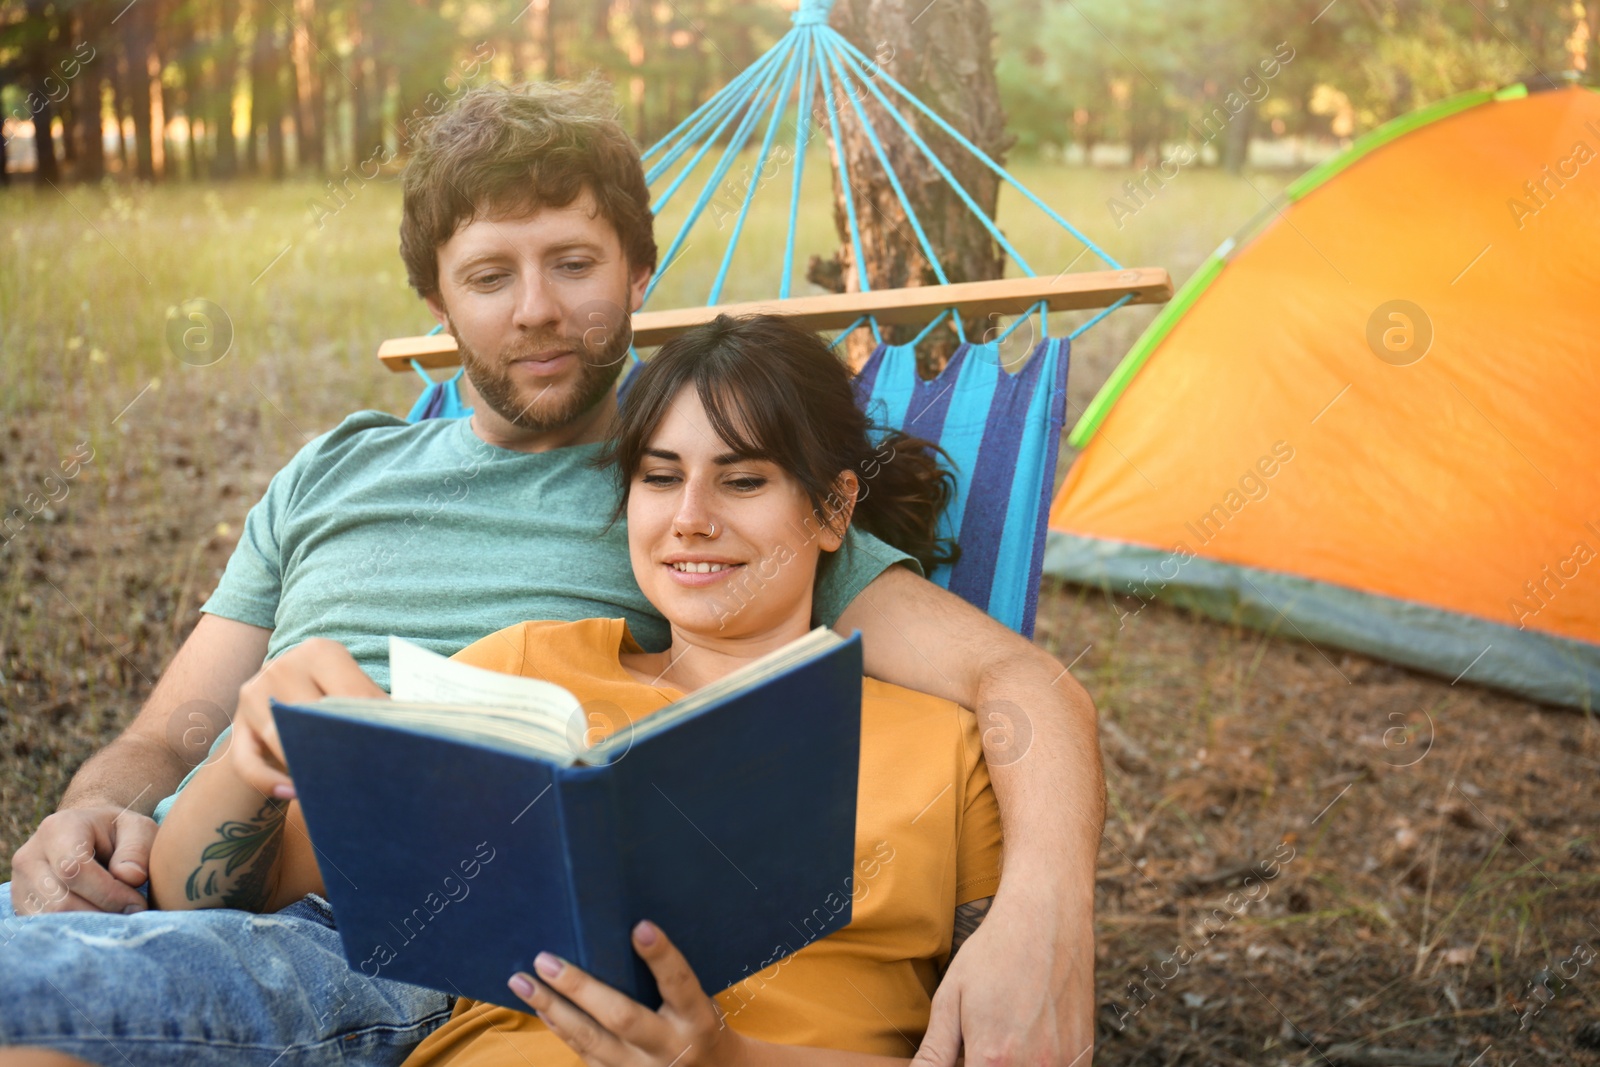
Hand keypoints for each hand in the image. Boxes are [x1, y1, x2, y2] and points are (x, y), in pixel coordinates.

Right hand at [10, 805, 156, 913]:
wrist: (88, 834)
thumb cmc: (117, 832)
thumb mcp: (137, 828)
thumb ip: (137, 849)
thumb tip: (130, 877)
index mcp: (58, 829)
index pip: (74, 869)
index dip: (108, 893)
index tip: (137, 905)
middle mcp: (30, 856)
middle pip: (60, 901)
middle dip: (101, 914)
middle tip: (130, 916)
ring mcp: (20, 883)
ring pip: (50, 919)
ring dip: (88, 926)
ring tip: (116, 918)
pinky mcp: (22, 905)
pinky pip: (44, 927)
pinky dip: (74, 930)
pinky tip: (97, 922)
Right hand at [230, 637, 385, 798]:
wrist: (281, 701)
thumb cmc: (331, 699)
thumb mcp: (351, 689)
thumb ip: (372, 704)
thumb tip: (409, 729)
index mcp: (320, 651)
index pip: (351, 693)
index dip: (371, 726)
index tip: (392, 751)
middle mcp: (283, 666)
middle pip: (311, 714)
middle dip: (338, 746)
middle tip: (365, 774)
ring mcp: (253, 696)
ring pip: (281, 737)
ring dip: (308, 765)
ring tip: (335, 786)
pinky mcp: (237, 729)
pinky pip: (249, 763)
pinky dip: (270, 781)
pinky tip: (293, 793)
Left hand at [509, 920, 745, 1066]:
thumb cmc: (700, 1023)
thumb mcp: (700, 1000)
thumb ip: (670, 976)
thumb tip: (628, 929)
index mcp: (697, 1018)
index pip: (679, 983)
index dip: (661, 956)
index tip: (640, 926)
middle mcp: (670, 1046)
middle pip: (622, 1017)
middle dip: (580, 988)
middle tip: (545, 960)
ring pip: (591, 1040)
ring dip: (552, 1009)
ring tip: (522, 982)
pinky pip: (584, 1054)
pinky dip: (560, 1028)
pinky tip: (541, 1007)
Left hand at [915, 887, 1095, 1066]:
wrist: (1046, 919)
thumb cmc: (993, 954)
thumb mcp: (950, 999)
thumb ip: (934, 1052)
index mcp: (993, 1060)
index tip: (964, 1054)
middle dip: (987, 1065)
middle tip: (981, 1041)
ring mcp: (1064, 1064)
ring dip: (1013, 1063)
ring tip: (1007, 1032)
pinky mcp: (1083, 1055)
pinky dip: (1040, 1062)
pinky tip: (1030, 1035)